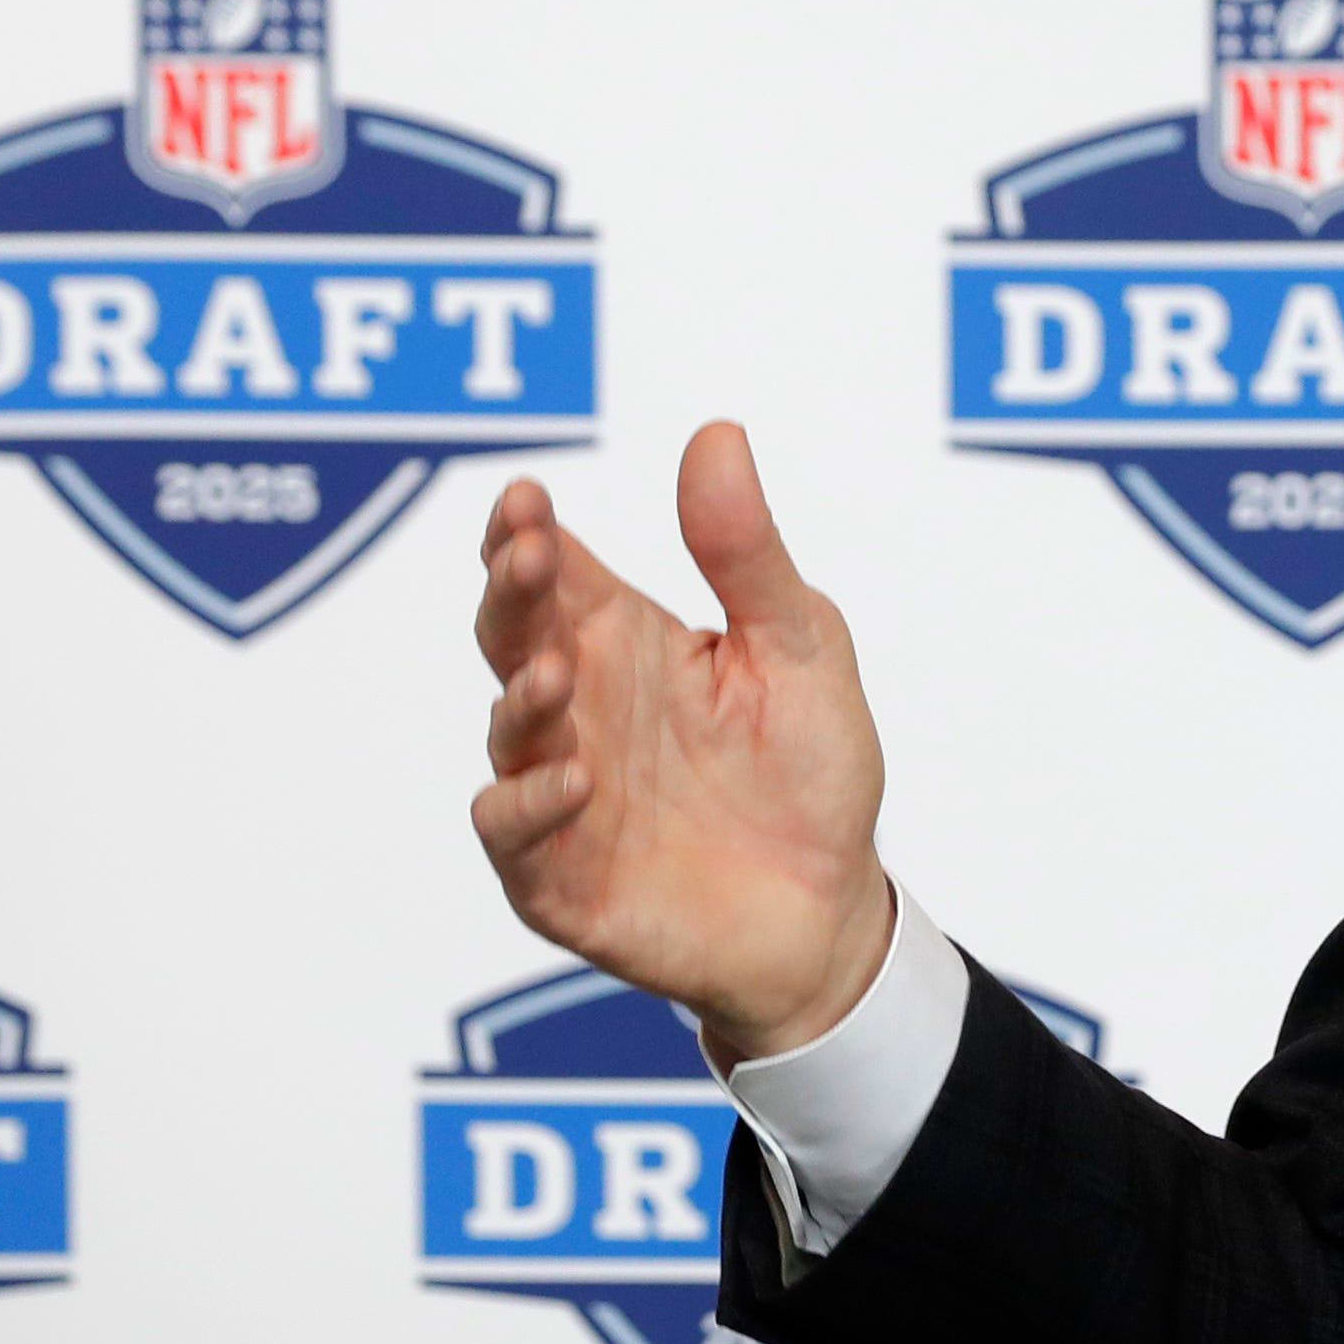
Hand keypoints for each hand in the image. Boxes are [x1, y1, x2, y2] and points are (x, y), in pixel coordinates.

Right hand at [470, 420, 893, 1061]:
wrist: (833, 908)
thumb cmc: (809, 770)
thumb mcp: (798, 649)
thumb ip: (747, 555)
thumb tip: (717, 435)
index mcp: (625, 642)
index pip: (553, 572)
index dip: (526, 533)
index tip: (527, 498)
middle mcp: (579, 708)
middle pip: (512, 635)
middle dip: (511, 592)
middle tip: (529, 553)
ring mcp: (561, 792)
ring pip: (509, 732)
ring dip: (525, 698)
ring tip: (559, 670)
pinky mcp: (560, 874)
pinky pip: (517, 834)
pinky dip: (532, 806)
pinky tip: (576, 778)